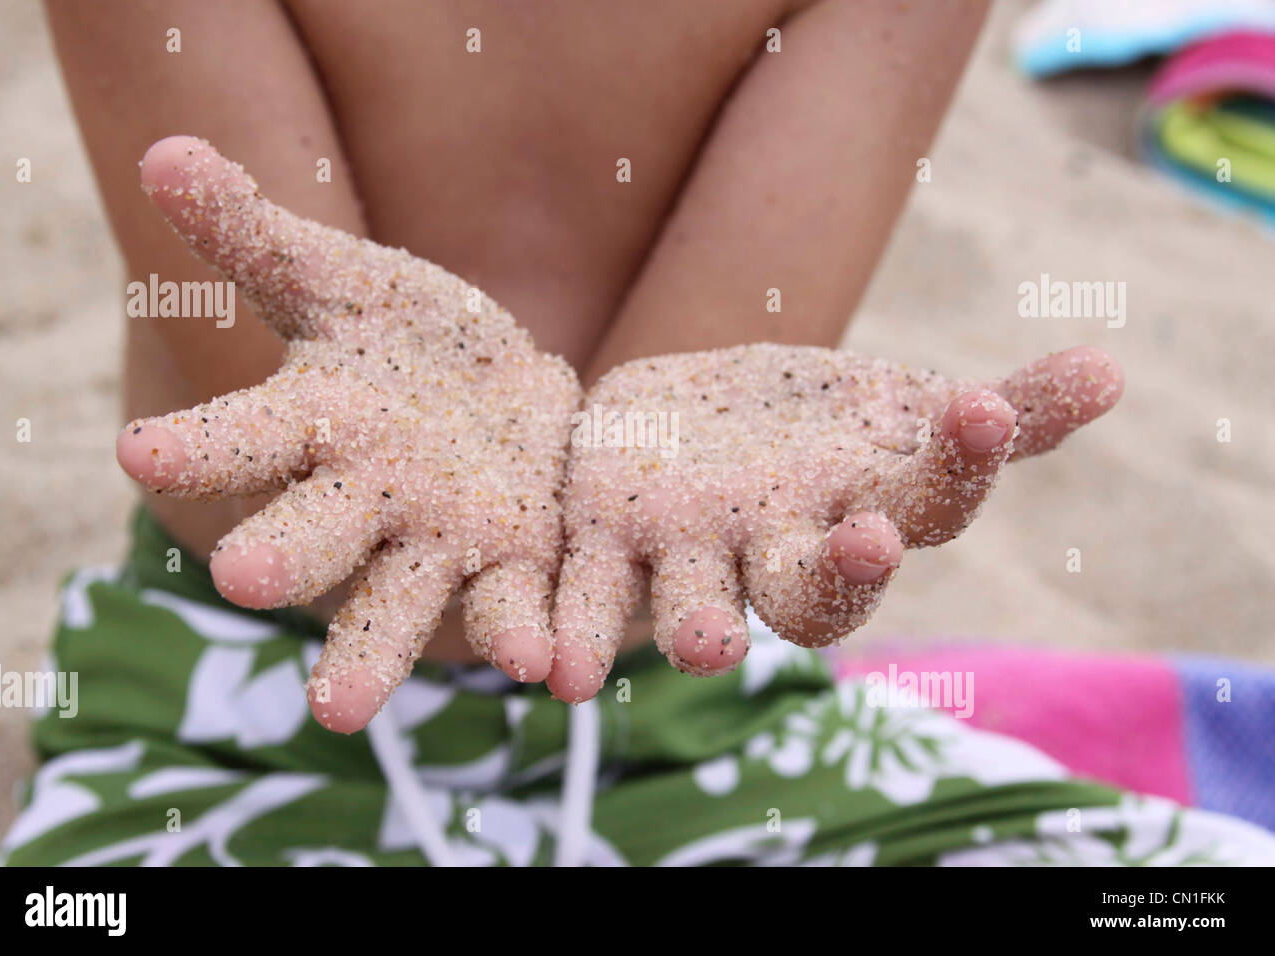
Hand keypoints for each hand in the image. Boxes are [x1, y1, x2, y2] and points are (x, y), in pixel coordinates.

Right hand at [117, 137, 579, 731]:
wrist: (504, 389)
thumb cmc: (407, 339)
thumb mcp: (343, 279)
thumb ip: (258, 234)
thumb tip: (162, 151)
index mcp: (315, 427)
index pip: (244, 438)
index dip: (199, 449)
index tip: (144, 454)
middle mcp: (362, 502)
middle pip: (312, 537)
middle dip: (283, 556)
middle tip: (242, 580)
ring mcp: (436, 544)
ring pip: (396, 606)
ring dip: (372, 656)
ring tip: (339, 714)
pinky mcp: (515, 564)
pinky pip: (514, 608)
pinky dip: (525, 636)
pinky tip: (547, 667)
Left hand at [546, 343, 1121, 701]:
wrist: (679, 426)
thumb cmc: (811, 432)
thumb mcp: (901, 409)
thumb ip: (1003, 415)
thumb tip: (1113, 372)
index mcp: (855, 511)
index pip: (920, 508)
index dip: (953, 472)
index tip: (979, 411)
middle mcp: (776, 550)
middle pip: (816, 587)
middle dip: (841, 575)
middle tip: (868, 542)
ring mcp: (688, 551)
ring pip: (702, 606)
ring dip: (701, 628)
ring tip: (708, 641)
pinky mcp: (602, 537)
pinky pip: (586, 596)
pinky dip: (568, 638)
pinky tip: (553, 673)